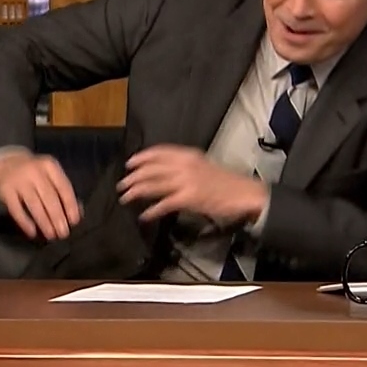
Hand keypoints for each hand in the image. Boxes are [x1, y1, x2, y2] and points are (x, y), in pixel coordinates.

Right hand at [0, 152, 81, 240]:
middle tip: (63, 233)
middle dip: (58, 217)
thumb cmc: (34, 172)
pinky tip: (32, 232)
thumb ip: (63, 190)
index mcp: (49, 166)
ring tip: (51, 235)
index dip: (70, 206)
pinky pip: (16, 209)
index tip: (74, 221)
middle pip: (49, 197)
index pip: (64, 187)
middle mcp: (34, 171)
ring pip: (34, 204)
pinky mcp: (5, 191)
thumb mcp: (50, 174)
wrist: (6, 161)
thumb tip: (77, 213)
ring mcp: (19, 181)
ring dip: (44, 222)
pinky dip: (25, 222)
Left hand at [117, 145, 267, 224]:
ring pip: (153, 185)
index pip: (158, 152)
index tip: (129, 163)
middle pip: (151, 169)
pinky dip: (152, 211)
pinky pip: (163, 204)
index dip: (141, 157)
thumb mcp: (202, 165)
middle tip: (122, 184)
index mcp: (188, 155)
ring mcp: (185, 181)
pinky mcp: (188, 198)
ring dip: (137, 192)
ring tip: (126, 198)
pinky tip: (144, 215)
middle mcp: (184, 165)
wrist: (245, 193)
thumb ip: (183, 166)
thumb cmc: (225, 181)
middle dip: (133, 177)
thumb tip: (162, 172)